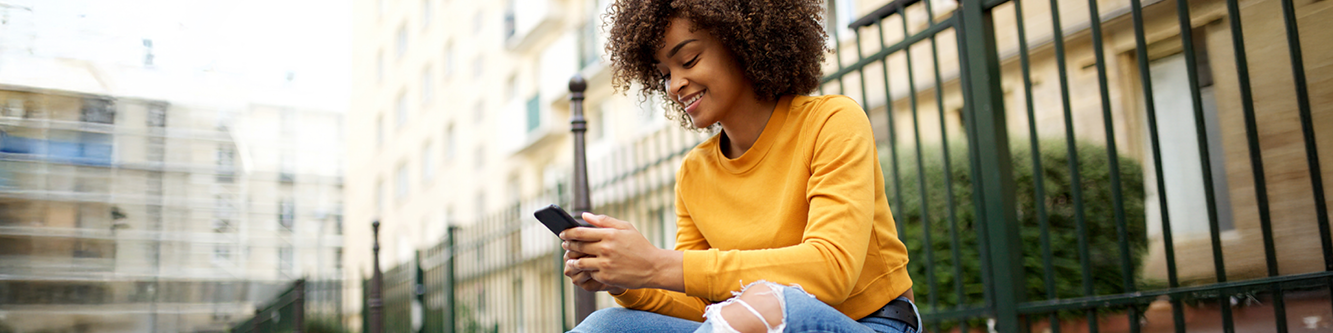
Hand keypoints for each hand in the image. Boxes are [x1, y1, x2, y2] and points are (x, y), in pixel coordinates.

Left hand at [560, 213, 682, 291]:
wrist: (653, 267)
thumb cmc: (639, 245)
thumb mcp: (626, 228)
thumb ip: (604, 221)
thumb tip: (585, 215)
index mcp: (610, 234)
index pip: (580, 232)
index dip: (568, 233)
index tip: (562, 233)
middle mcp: (606, 249)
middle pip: (577, 246)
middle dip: (568, 245)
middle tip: (565, 245)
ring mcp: (605, 264)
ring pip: (580, 262)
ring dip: (572, 260)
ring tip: (571, 259)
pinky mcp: (606, 277)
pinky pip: (589, 273)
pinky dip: (586, 271)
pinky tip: (585, 268)